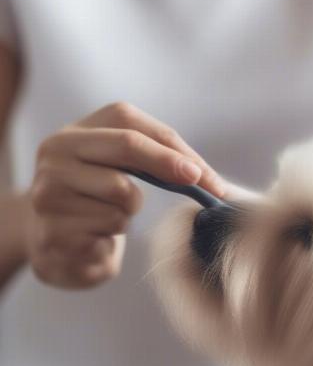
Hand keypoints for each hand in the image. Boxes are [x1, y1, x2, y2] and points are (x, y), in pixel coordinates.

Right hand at [26, 102, 224, 288]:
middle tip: (202, 185)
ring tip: (111, 218)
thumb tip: (210, 178)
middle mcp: (56, 153)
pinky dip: (115, 235)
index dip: (170, 144)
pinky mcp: (52, 230)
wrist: (49, 245)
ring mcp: (49, 191)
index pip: (128, 121)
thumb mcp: (116, 172)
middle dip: (170, 163)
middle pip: (127, 144)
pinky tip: (97, 237)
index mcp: (74, 133)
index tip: (201, 172)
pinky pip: (110, 228)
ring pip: (124, 194)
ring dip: (132, 212)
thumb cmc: (95, 204)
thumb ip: (152, 162)